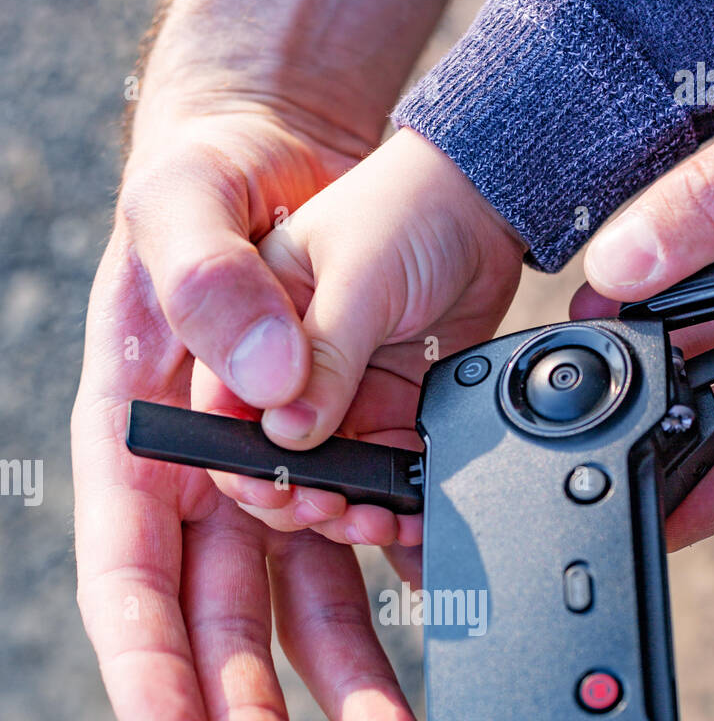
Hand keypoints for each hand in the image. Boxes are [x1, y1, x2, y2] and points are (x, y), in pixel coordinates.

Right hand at [73, 101, 425, 720]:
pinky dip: (408, 595)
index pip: (129, 576)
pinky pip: (378, 551)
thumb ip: (208, 282)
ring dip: (348, 681)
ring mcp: (283, 482)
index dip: (147, 666)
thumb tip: (263, 387)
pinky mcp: (351, 467)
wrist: (300, 161)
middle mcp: (209, 480)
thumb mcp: (185, 205)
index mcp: (141, 439)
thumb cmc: (212, 182)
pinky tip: (437, 639)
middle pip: (220, 622)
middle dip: (247, 710)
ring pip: (308, 606)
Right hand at [211, 129, 524, 536]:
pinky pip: (384, 474)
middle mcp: (284, 368)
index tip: (278, 486)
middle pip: (271, 461)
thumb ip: (323, 351)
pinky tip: (411, 515)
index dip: (242, 461)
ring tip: (377, 517)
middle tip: (331, 507)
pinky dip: (398, 501)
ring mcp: (337, 396)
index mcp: (246, 322)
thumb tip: (290, 431)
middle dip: (297, 498)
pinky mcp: (386, 414)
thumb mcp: (355, 271)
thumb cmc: (406, 206)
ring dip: (347, 510)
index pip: (223, 410)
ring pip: (328, 479)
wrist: (484, 203)